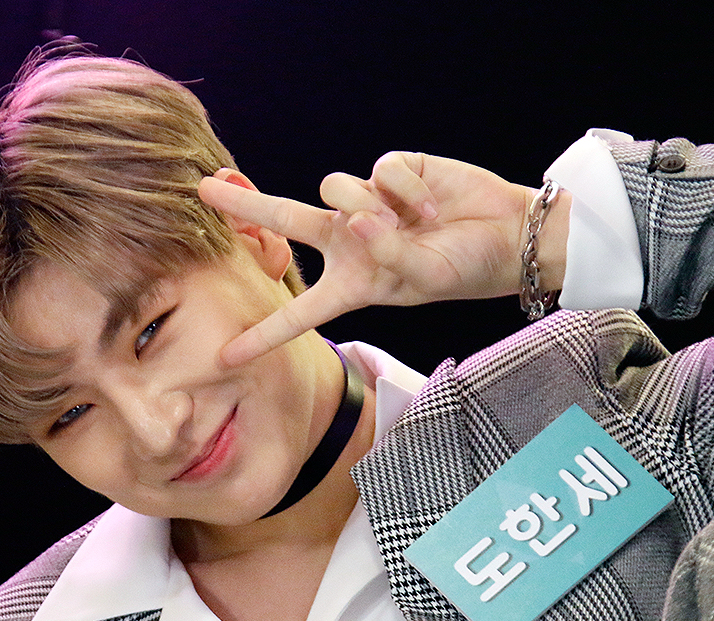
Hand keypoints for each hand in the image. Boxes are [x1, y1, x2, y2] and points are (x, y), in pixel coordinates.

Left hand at [199, 152, 555, 364]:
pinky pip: (379, 172)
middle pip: (283, 222)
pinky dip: (408, 190)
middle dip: (244, 206)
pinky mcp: (391, 172)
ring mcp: (368, 204)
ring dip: (374, 207)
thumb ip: (384, 252)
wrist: (509, 234)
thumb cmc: (465, 268)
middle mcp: (350, 243)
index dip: (263, 335)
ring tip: (417, 224)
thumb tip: (355, 217)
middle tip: (204, 190)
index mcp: (352, 284)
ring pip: (335, 191)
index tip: (224, 356)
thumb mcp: (422, 277)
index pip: (299, 313)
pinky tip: (431, 205)